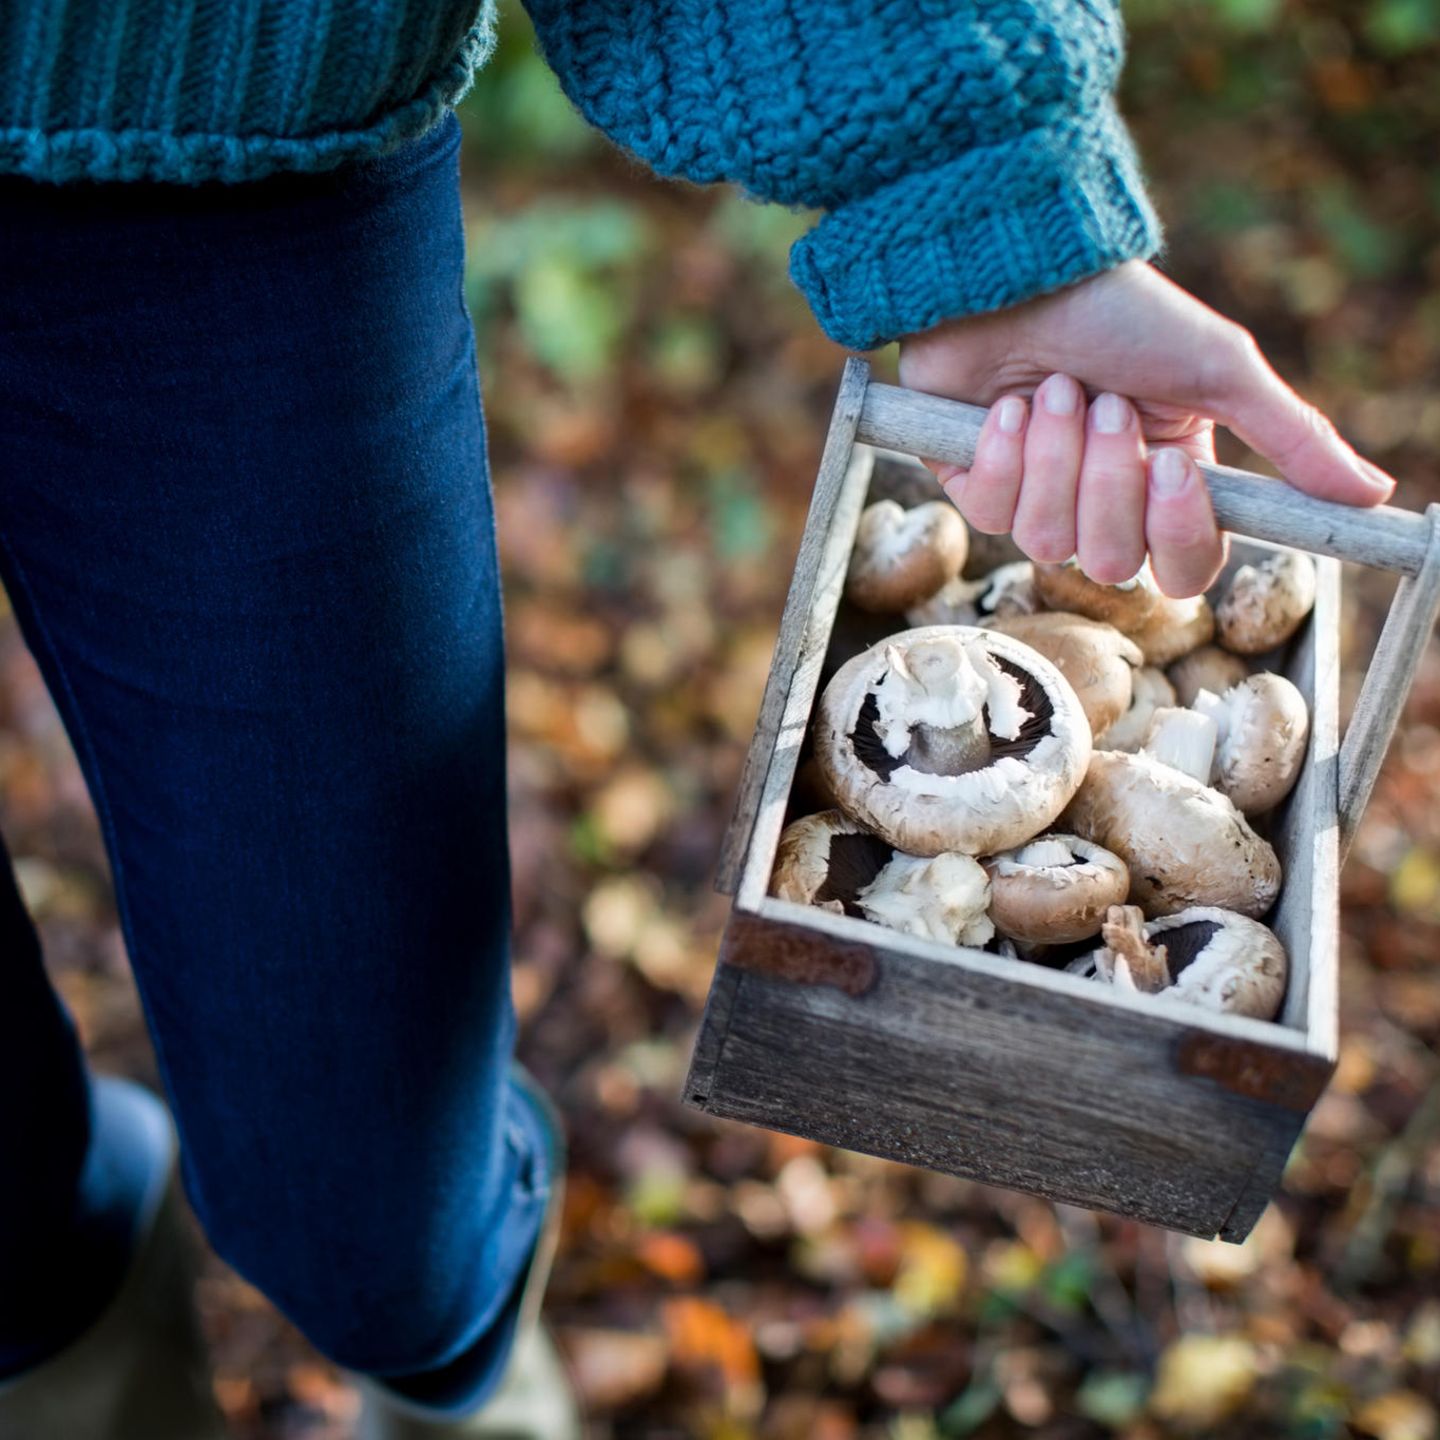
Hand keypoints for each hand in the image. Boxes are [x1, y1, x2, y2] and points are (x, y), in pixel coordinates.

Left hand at [897, 260, 1394, 596]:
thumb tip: (1373, 497)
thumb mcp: (1219, 368)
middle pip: (1110, 562)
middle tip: (1106, 402)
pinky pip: (989, 511)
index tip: (1173, 468)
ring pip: (1046, 543)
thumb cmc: (1121, 311)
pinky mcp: (972, 484)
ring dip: (1055, 455)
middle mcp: (1102, 500)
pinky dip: (1002, 451)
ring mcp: (1034, 497)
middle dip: (1109, 479)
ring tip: (1054, 388)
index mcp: (1168, 482)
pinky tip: (1001, 404)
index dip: (1179, 533)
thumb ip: (1291, 438)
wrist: (1020, 270)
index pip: (1184, 567)